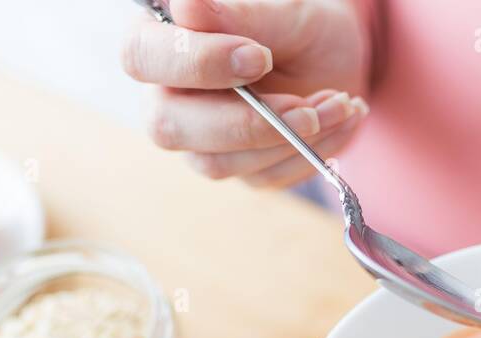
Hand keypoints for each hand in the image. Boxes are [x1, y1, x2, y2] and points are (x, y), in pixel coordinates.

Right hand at [122, 0, 370, 187]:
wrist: (338, 60)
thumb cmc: (302, 27)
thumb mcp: (287, 13)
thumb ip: (240, 15)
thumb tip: (187, 7)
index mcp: (162, 42)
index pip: (142, 56)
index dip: (196, 63)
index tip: (259, 57)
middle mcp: (168, 96)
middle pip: (167, 126)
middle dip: (243, 121)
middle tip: (305, 104)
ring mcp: (199, 140)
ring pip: (215, 163)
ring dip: (285, 138)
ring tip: (337, 103)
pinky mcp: (236, 168)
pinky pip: (261, 177)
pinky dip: (309, 151)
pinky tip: (338, 118)